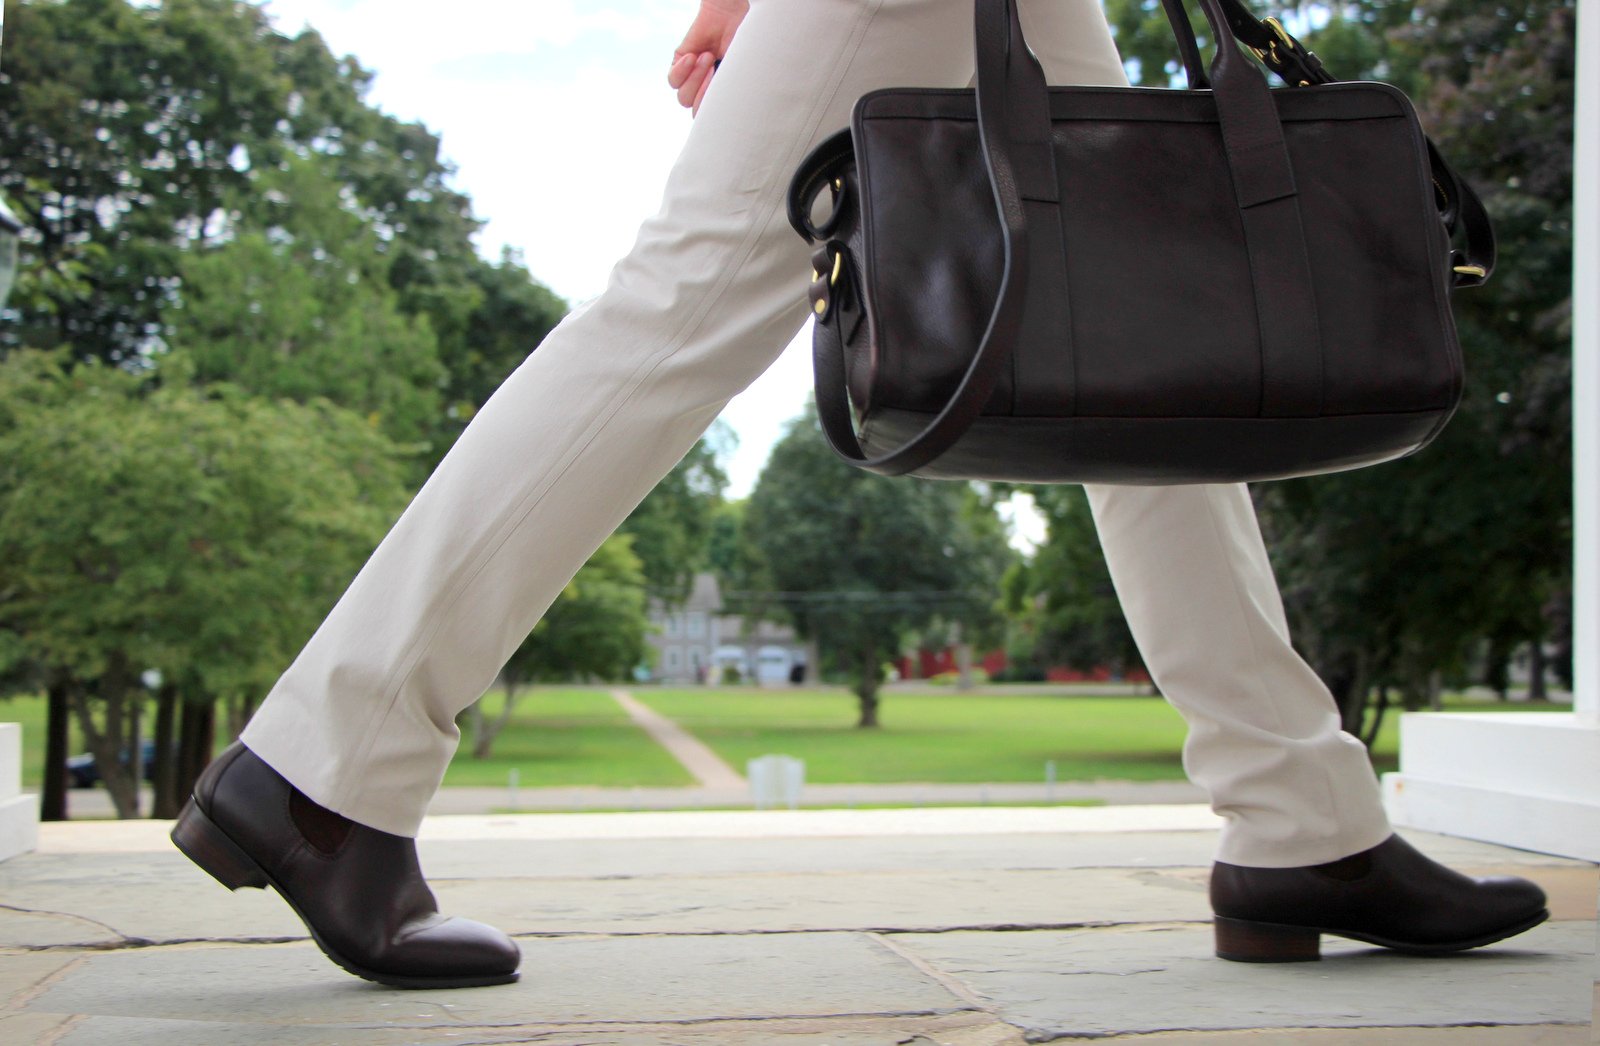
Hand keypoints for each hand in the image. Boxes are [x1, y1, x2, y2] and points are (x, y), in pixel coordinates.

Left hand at [668, 0, 748, 114]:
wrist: (734, 12)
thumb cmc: (746, 42)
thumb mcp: (742, 73)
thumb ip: (733, 95)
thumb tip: (726, 116)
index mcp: (723, 95)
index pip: (712, 119)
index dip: (715, 113)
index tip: (724, 95)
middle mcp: (708, 88)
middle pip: (694, 110)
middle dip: (704, 94)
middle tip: (715, 72)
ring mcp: (693, 76)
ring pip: (682, 98)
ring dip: (695, 80)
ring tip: (707, 57)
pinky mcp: (680, 61)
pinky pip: (672, 80)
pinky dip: (682, 71)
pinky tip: (694, 56)